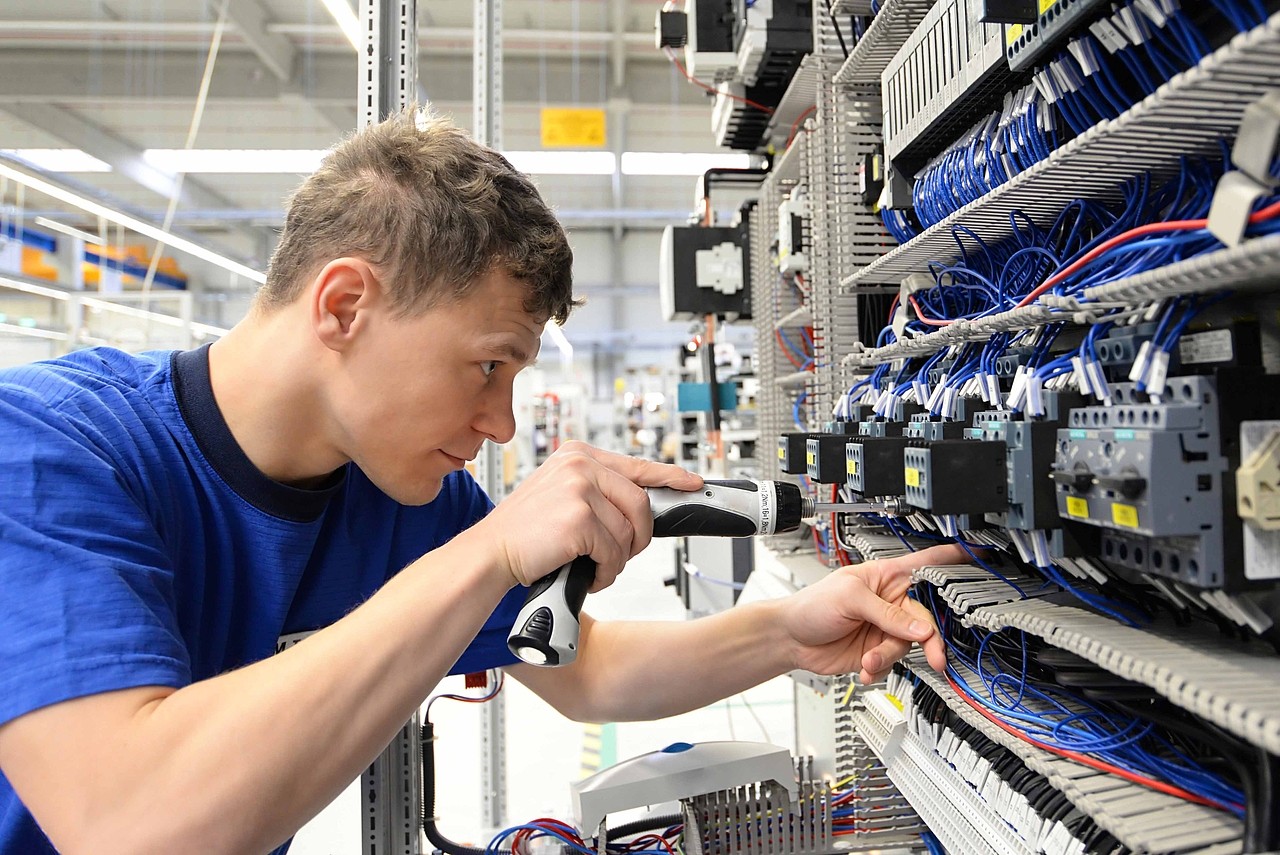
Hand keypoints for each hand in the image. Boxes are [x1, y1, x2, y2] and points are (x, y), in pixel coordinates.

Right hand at [469, 441, 701, 589]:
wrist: (490, 554)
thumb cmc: (525, 533)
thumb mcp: (562, 497)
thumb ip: (598, 492)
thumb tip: (641, 506)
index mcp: (578, 454)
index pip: (637, 464)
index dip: (670, 476)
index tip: (692, 484)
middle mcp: (580, 464)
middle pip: (641, 504)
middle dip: (637, 539)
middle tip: (619, 555)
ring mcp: (579, 489)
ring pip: (628, 532)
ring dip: (616, 560)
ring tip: (591, 566)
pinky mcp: (579, 518)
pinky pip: (614, 553)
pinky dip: (605, 572)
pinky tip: (585, 573)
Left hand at [782, 543, 967, 682]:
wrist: (790, 638)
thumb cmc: (812, 605)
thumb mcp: (850, 599)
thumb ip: (887, 614)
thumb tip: (919, 628)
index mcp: (887, 576)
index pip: (927, 564)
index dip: (954, 560)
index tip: (983, 558)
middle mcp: (891, 602)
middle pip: (925, 619)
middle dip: (925, 640)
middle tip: (933, 656)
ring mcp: (886, 628)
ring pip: (909, 646)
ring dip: (890, 656)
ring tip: (869, 659)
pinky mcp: (878, 652)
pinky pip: (894, 664)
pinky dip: (881, 669)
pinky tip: (865, 668)